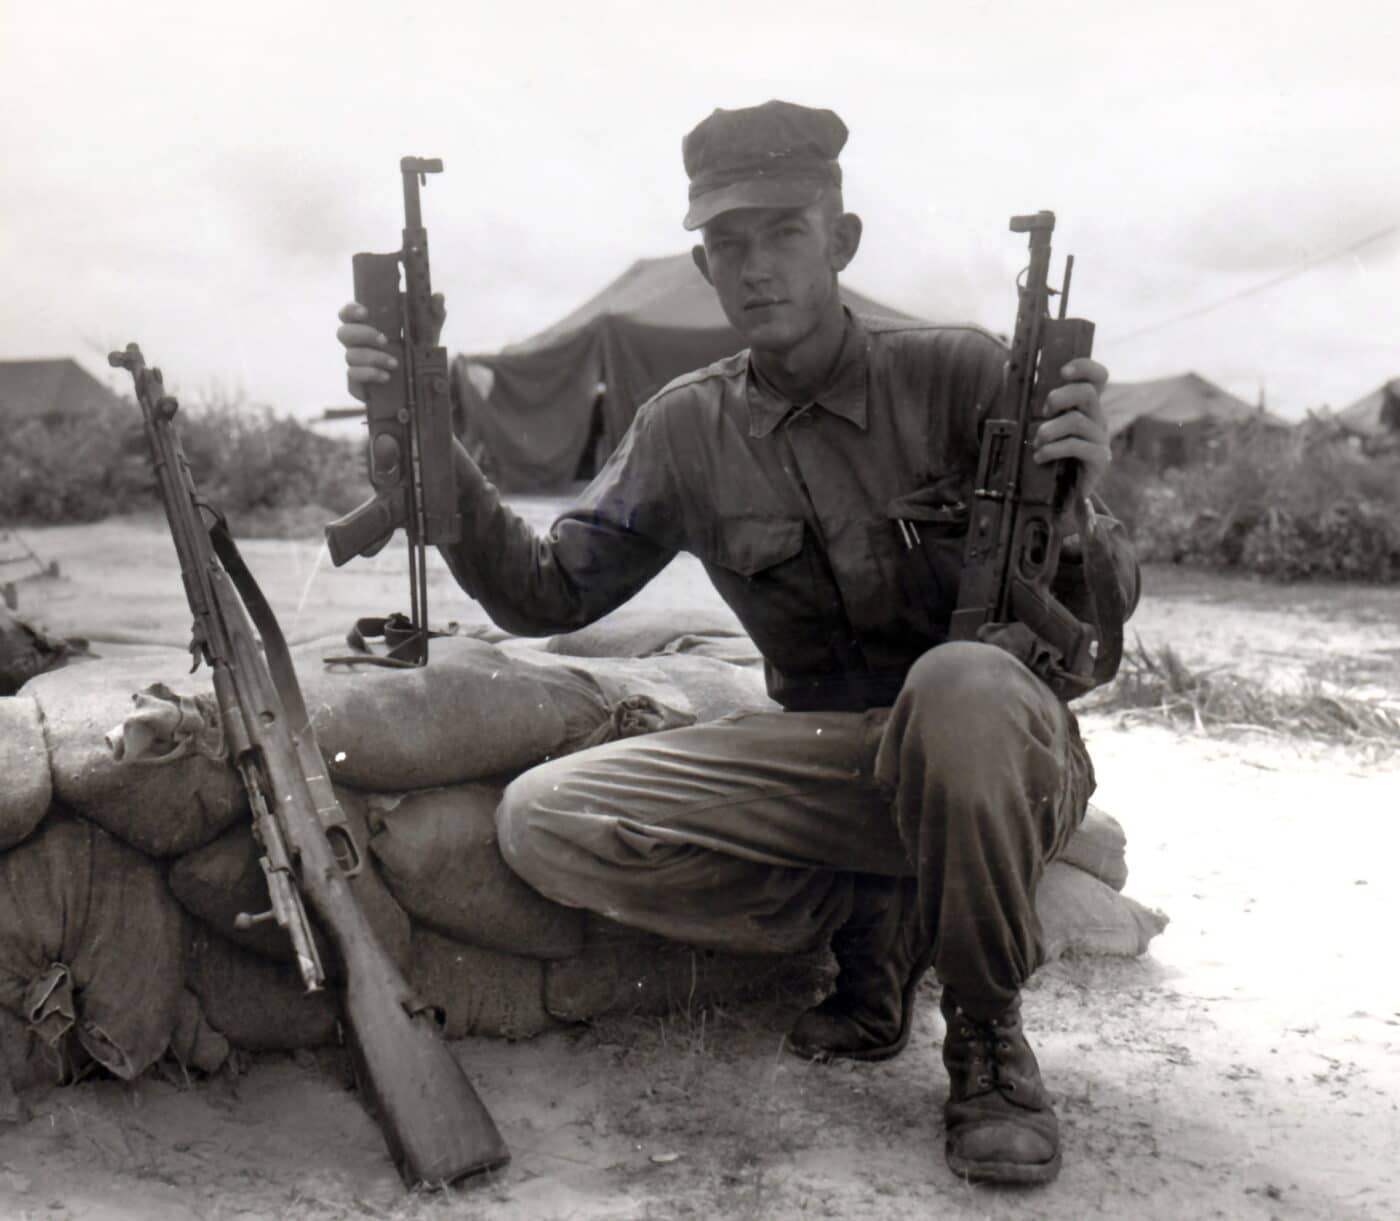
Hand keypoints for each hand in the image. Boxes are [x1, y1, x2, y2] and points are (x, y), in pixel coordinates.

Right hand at [335, 294, 445, 401]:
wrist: (416, 388)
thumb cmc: (416, 353)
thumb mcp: (427, 334)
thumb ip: (433, 315)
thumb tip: (438, 296)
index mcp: (367, 325)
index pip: (347, 313)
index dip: (350, 310)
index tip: (365, 312)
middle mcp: (356, 343)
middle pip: (343, 333)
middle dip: (364, 334)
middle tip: (385, 340)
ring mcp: (355, 363)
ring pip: (350, 355)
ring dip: (373, 357)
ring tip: (395, 363)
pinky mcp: (356, 382)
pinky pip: (353, 376)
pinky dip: (369, 374)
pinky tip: (386, 376)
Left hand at [1033, 356, 1110, 500]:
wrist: (1059, 493)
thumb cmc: (1047, 451)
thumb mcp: (1035, 421)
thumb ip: (1024, 395)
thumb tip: (1006, 365)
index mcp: (1085, 405)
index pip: (1098, 377)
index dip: (1085, 367)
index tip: (1062, 371)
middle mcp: (1097, 417)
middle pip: (1088, 393)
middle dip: (1060, 397)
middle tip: (1042, 412)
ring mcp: (1100, 438)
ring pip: (1078, 421)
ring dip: (1050, 429)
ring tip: (1036, 441)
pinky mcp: (1099, 459)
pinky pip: (1078, 446)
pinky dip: (1054, 449)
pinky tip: (1039, 456)